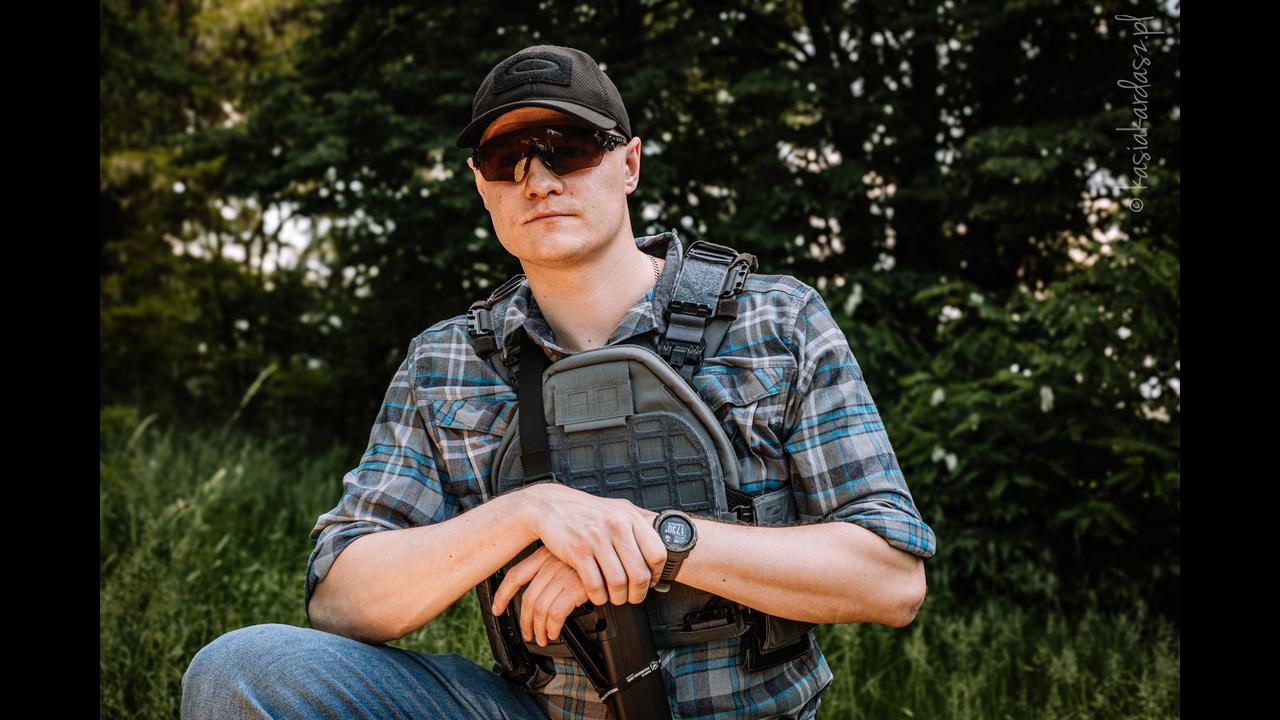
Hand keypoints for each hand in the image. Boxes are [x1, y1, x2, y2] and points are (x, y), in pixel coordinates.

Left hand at [491, 545, 588, 645]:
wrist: (621, 548)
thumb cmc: (598, 554)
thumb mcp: (572, 554)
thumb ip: (555, 567)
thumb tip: (542, 594)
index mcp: (546, 553)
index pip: (515, 575)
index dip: (502, 595)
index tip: (497, 608)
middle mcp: (552, 563)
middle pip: (527, 597)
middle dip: (524, 621)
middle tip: (527, 633)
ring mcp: (563, 574)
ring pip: (539, 608)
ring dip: (538, 629)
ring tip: (541, 638)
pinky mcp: (576, 587)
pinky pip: (556, 614)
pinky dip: (552, 628)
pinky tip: (554, 633)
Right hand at [519, 483, 665, 606]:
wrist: (552, 505)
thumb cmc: (587, 511)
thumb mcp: (618, 509)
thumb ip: (639, 523)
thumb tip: (662, 539)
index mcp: (630, 518)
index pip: (657, 553)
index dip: (656, 574)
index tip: (649, 581)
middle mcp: (616, 526)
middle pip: (639, 573)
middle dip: (638, 593)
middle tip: (633, 597)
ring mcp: (597, 538)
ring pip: (618, 583)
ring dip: (618, 598)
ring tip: (615, 597)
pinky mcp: (578, 550)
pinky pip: (594, 584)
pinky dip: (598, 596)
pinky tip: (598, 595)